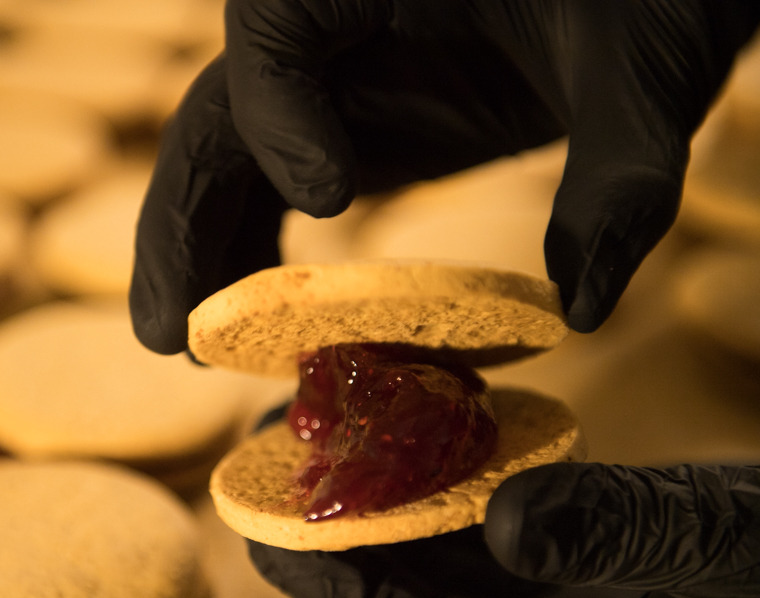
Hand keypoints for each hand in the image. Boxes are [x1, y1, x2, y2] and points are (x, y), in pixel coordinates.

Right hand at [131, 0, 759, 353]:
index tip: (330, 201)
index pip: (272, 23)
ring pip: (232, 157)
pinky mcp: (357, 125)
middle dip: (186, 225)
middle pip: (219, 114)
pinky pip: (276, 183)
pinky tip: (260, 324)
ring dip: (206, 255)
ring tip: (192, 351)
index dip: (279, 113)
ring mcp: (337, 78)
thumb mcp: (644, 64)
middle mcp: (333, 23)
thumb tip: (580, 307)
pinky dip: (258, 250)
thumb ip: (620, 175)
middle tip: (167, 335)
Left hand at [248, 462, 759, 597]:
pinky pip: (500, 510)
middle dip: (339, 539)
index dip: (342, 597)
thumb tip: (503, 524)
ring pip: (451, 553)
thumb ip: (625, 535)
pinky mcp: (598, 535)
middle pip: (417, 597)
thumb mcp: (738, 550)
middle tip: (270, 469)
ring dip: (385, 500)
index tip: (272, 537)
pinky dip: (455, 472)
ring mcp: (577, 584)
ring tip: (324, 435)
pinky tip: (423, 424)